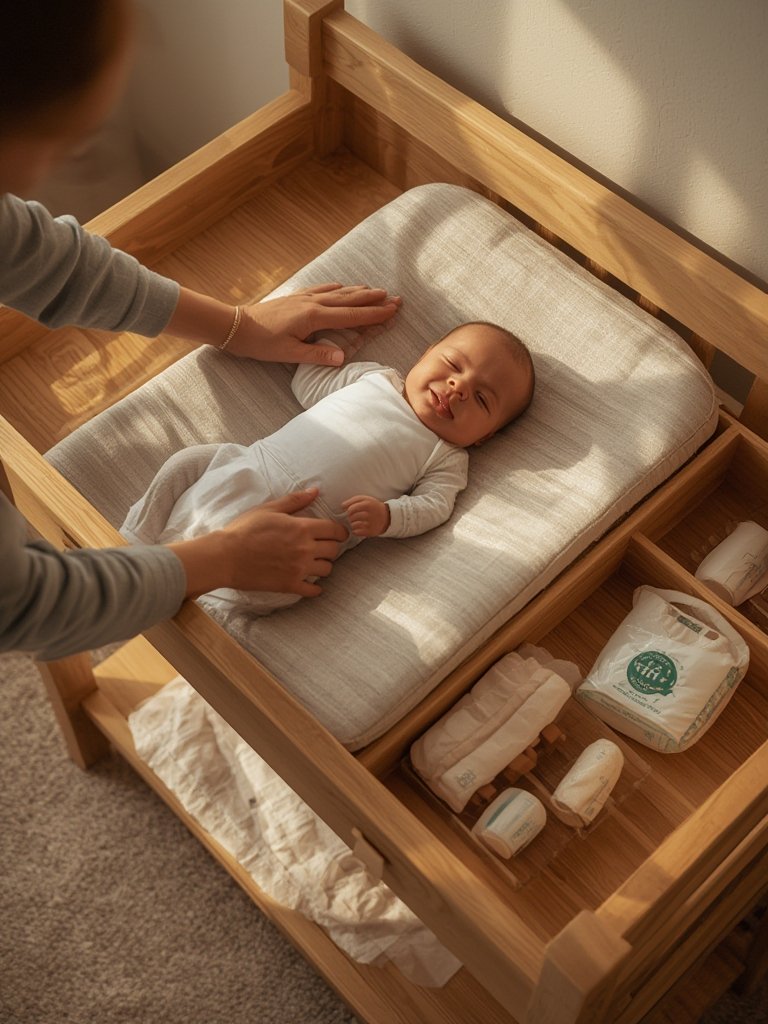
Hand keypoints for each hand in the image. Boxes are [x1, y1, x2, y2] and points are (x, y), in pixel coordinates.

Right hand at [169, 489, 347, 597]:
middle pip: (335, 550)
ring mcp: (299, 569)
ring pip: (327, 570)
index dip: (339, 531)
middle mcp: (305, 549)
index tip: (336, 533)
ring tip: (313, 562)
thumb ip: (295, 501)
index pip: (335, 530)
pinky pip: (314, 590)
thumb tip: (315, 491)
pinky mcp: (290, 585)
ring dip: (323, 565)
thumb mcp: (269, 509)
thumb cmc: (245, 529)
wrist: (226, 556)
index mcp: (302, 528)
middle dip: (331, 547)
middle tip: (322, 546)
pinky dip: (315, 587)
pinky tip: (309, 581)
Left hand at [228, 284, 400, 363]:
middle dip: (373, 299)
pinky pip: (323, 289)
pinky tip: (343, 286)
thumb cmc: (261, 343)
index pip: (352, 316)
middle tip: (395, 297)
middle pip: (350, 300)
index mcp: (314, 318)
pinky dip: (338, 288)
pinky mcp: (296, 296)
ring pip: (338, 292)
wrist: (235, 326)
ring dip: (359, 291)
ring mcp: (304, 297)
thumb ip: (317, 356)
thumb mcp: (289, 354)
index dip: (374, 314)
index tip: (393, 310)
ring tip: (376, 290)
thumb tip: (342, 358)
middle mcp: (313, 303)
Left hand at [341, 495, 390, 537]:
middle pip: (351, 517)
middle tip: (356, 517)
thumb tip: (342, 506)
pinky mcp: (370, 532)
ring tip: (358, 522)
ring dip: (353, 524)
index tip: (352, 511)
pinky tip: (360, 527)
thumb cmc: (372, 507)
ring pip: (353, 525)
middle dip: (351, 517)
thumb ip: (352, 500)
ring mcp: (370, 524)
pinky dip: (356, 530)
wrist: (386, 517)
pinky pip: (356, 532)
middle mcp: (369, 514)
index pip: (351, 509)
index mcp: (367, 504)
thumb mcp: (365, 499)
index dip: (349, 511)